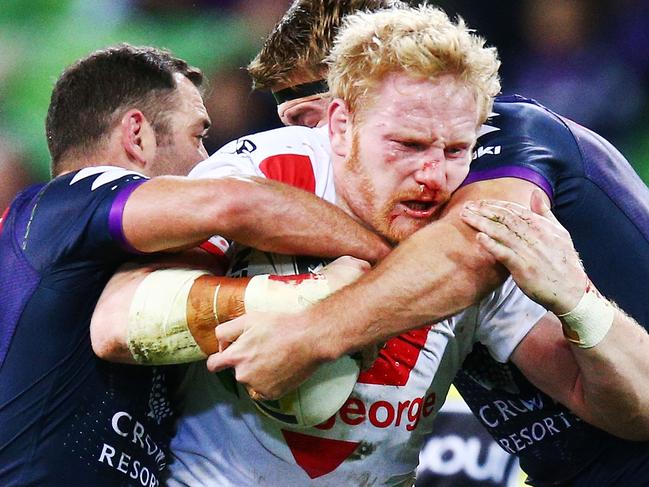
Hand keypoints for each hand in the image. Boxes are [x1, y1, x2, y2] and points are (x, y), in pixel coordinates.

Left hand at [207, 255, 369, 398]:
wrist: (310, 339)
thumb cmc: (281, 326)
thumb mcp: (250, 319)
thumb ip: (227, 330)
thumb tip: (221, 343)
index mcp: (236, 357)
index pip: (213, 365)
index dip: (219, 358)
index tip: (229, 354)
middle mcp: (243, 375)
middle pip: (237, 371)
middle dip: (246, 361)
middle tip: (264, 349)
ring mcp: (258, 387)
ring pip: (251, 381)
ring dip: (258, 373)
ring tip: (275, 358)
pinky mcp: (272, 394)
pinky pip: (264, 390)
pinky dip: (269, 382)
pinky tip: (280, 368)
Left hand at [460, 189, 586, 313]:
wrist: (572, 291)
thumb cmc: (565, 262)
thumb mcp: (560, 233)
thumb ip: (544, 213)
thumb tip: (534, 193)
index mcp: (542, 226)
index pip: (514, 210)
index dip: (495, 204)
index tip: (479, 202)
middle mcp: (535, 235)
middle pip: (504, 218)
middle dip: (484, 210)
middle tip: (466, 206)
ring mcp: (529, 251)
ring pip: (501, 232)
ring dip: (481, 223)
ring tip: (466, 217)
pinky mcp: (523, 268)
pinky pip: (504, 254)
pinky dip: (492, 245)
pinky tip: (479, 237)